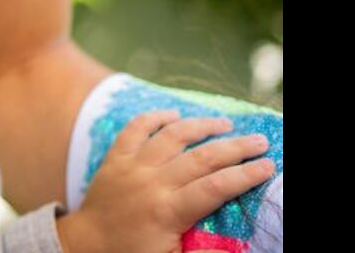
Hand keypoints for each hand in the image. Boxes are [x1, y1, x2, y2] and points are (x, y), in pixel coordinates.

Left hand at [55, 110, 275, 252]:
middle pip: (201, 158)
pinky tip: (175, 115)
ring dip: (200, 126)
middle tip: (259, 141)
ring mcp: (131, 167)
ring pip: (171, 136)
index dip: (244, 175)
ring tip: (224, 123)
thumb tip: (234, 250)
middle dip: (235, 147)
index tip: (268, 166)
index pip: (215, 187)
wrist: (86, 244)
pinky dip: (154, 117)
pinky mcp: (115, 158)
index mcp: (168, 211)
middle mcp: (151, 183)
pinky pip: (134, 129)